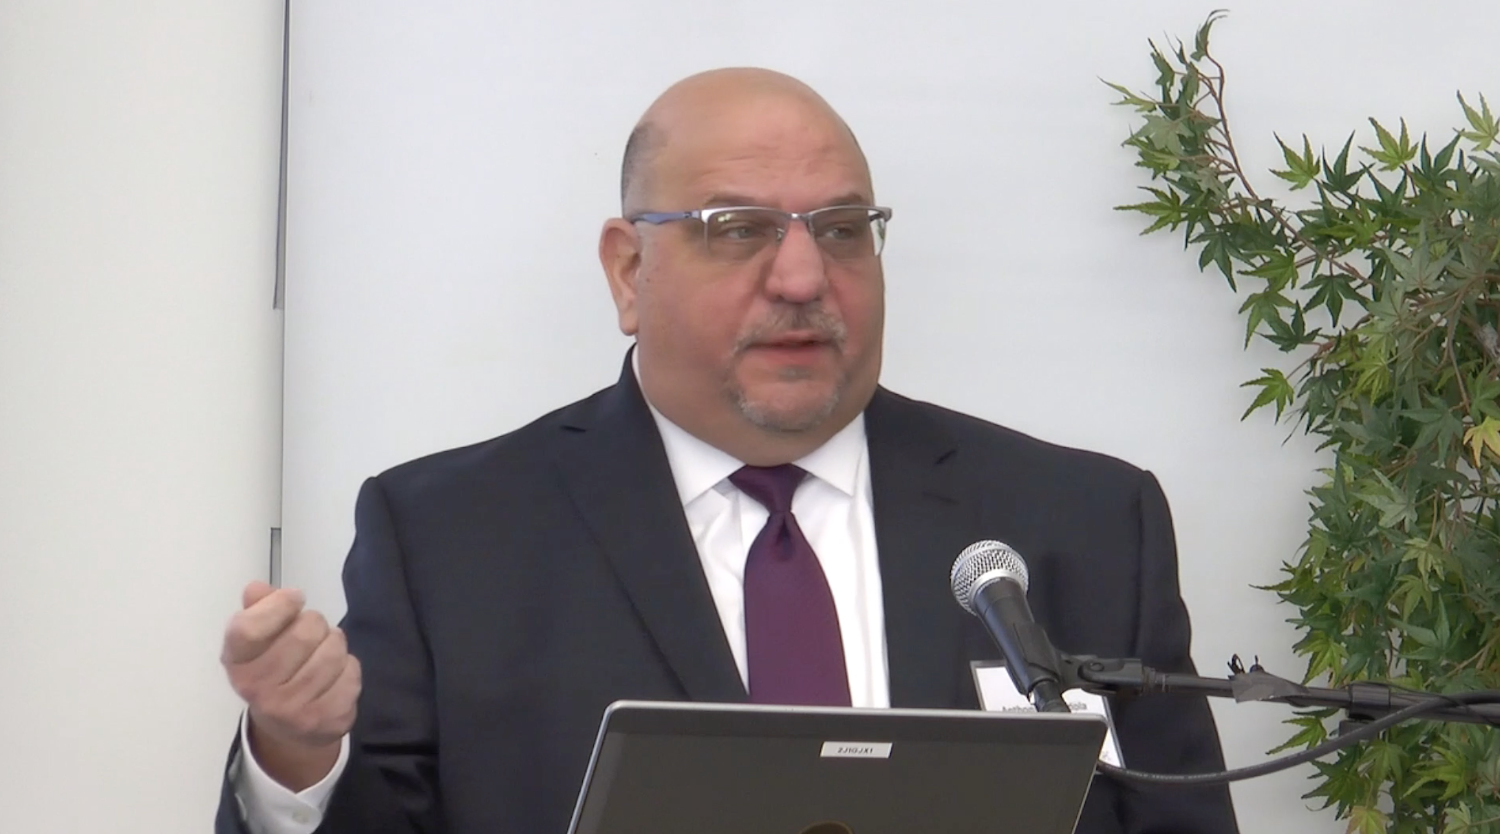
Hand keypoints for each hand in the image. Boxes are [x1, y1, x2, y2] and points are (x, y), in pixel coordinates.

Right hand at [222, 581, 360, 788]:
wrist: (288, 729)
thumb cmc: (273, 671)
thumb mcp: (258, 640)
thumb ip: (259, 608)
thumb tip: (257, 589)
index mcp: (236, 663)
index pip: (249, 627)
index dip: (278, 604)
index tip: (294, 598)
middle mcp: (257, 690)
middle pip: (305, 632)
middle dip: (315, 623)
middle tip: (311, 634)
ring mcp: (292, 710)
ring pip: (333, 651)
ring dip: (335, 644)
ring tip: (322, 654)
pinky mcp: (326, 720)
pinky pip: (351, 674)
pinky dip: (349, 668)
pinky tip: (334, 677)